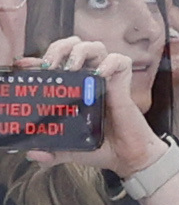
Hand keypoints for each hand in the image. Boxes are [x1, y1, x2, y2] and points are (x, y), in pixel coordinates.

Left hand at [30, 38, 165, 178]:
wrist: (127, 158)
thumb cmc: (103, 150)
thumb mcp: (71, 150)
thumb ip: (51, 152)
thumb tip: (33, 154)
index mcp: (74, 90)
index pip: (56, 64)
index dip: (40, 60)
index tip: (25, 66)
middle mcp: (89, 81)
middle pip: (73, 46)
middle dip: (59, 48)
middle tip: (51, 65)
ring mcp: (107, 80)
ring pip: (96, 47)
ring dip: (81, 50)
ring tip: (72, 66)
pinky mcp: (123, 84)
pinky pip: (121, 61)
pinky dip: (110, 62)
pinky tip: (100, 74)